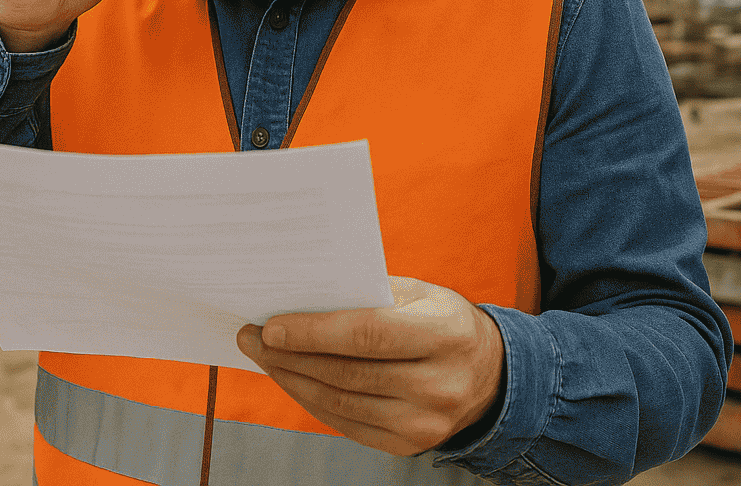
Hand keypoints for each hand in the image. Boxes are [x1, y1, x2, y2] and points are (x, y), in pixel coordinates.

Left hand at [236, 277, 504, 456]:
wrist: (488, 375)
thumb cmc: (440, 320)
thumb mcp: (419, 294)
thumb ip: (368, 294)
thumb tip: (300, 297)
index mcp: (446, 334)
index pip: (368, 334)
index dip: (314, 332)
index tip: (271, 325)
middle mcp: (439, 384)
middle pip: (346, 372)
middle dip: (290, 355)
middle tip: (252, 336)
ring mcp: (425, 423)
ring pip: (339, 402)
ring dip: (292, 378)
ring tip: (263, 356)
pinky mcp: (409, 446)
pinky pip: (345, 423)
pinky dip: (310, 400)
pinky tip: (290, 379)